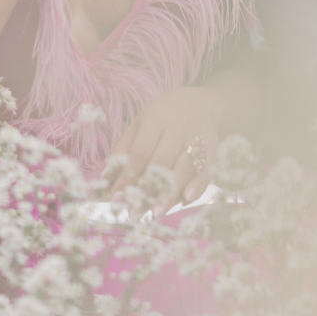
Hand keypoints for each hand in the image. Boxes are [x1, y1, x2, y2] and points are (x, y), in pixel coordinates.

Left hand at [107, 85, 222, 215]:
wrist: (200, 103)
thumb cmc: (162, 118)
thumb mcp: (138, 126)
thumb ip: (122, 151)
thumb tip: (104, 181)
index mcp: (155, 120)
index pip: (139, 152)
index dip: (127, 177)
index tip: (116, 198)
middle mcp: (177, 127)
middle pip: (161, 162)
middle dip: (147, 190)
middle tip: (135, 212)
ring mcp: (196, 137)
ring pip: (183, 169)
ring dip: (169, 193)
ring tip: (156, 213)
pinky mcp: (212, 148)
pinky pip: (205, 170)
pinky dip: (197, 186)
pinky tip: (186, 200)